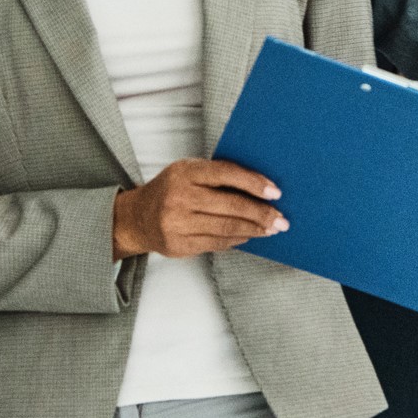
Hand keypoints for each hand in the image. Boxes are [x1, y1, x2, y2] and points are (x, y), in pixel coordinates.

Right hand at [113, 159, 287, 259]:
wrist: (136, 217)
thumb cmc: (172, 189)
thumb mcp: (189, 172)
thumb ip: (218, 175)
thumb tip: (261, 186)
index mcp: (185, 172)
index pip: (226, 174)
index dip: (254, 183)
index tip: (276, 192)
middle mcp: (179, 197)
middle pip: (231, 206)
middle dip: (261, 213)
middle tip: (282, 218)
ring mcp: (177, 223)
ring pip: (226, 228)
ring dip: (254, 229)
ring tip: (271, 229)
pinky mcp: (179, 245)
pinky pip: (216, 243)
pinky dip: (237, 240)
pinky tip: (249, 235)